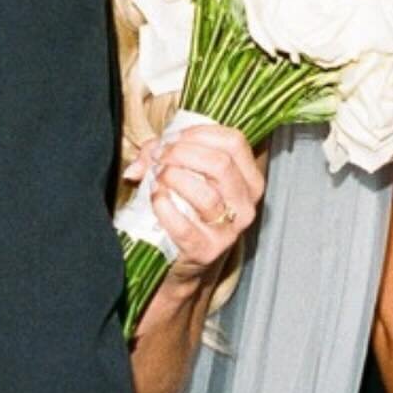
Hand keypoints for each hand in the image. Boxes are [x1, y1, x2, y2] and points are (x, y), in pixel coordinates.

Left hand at [124, 123, 264, 284]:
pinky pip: (185, 226)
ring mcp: (230, 229)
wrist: (180, 258)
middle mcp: (245, 203)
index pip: (234, 142)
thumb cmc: (184, 208)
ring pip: (206, 195)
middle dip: (182, 154)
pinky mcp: (208, 250)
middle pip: (221, 164)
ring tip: (156, 178)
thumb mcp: (183, 172)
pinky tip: (156, 198)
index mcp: (248, 178)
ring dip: (174, 179)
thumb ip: (159, 154)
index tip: (172, 139)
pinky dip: (165, 207)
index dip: (199, 134)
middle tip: (159, 157)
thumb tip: (144, 158)